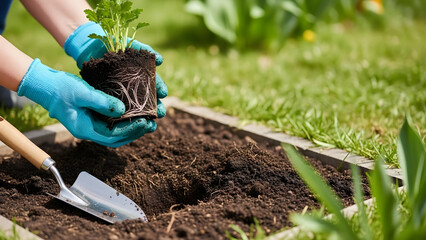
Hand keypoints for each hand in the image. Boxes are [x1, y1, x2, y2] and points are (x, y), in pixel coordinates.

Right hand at [17, 59, 154, 147]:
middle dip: (135, 132)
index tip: (145, 122)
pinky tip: (135, 113)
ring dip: (132, 128)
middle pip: (117, 138)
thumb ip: (101, 102)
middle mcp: (89, 131)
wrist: (46, 85)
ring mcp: (91, 125)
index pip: (113, 136)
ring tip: (148, 121)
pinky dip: (124, 121)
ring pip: (116, 132)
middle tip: (151, 124)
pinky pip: (112, 123)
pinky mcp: (93, 117)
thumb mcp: (82, 93)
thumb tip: (123, 110)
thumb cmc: (61, 89)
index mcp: (86, 130)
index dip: (131, 131)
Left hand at [64, 22, 167, 118]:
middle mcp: (133, 84)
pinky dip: (124, 115)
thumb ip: (143, 48)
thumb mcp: (128, 43)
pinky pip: (118, 109)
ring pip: (134, 105)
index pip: (154, 83)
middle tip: (161, 112)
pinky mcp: (108, 97)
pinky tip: (129, 120)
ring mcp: (121, 92)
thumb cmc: (112, 42)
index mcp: (141, 73)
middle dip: (156, 105)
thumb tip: (160, 60)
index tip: (163, 93)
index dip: (160, 88)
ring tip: (149, 121)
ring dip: (144, 113)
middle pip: (147, 97)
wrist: (90, 44)